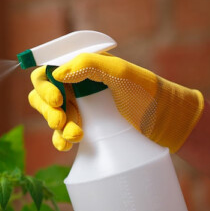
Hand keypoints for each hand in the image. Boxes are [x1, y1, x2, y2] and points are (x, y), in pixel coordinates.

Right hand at [29, 53, 203, 152]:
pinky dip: (59, 139)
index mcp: (82, 66)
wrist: (166, 122)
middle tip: (59, 120)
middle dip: (47, 108)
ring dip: (56, 126)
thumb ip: (89, 65)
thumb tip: (57, 74)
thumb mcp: (121, 73)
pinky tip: (67, 145)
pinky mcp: (83, 126)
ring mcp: (79, 106)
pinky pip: (61, 133)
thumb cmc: (147, 93)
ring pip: (52, 115)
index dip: (45, 85)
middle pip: (43, 94)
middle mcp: (77, 84)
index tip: (57, 99)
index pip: (48, 70)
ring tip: (75, 136)